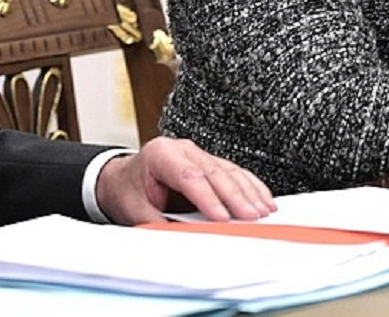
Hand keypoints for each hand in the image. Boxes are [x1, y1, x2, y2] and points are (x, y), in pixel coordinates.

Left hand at [92, 136, 275, 225]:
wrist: (124, 179)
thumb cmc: (129, 192)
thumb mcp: (136, 211)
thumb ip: (159, 224)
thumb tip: (186, 238)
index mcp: (160, 154)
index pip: (189, 176)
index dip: (209, 198)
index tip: (224, 218)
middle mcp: (182, 149)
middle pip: (214, 172)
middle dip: (236, 197)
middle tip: (253, 217)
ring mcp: (198, 153)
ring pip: (229, 171)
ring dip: (248, 192)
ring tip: (264, 212)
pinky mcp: (209, 162)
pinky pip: (234, 172)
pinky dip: (250, 187)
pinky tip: (263, 200)